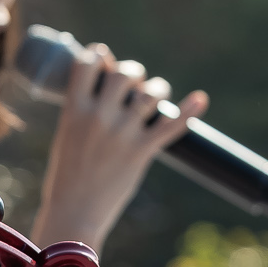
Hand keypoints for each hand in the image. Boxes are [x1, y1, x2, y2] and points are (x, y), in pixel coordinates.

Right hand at [35, 41, 207, 244]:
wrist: (74, 211)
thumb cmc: (66, 176)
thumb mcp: (66, 136)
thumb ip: (83, 113)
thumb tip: (104, 92)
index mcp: (73, 110)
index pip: (86, 63)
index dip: (98, 55)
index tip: (104, 59)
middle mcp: (98, 116)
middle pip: (124, 74)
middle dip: (133, 73)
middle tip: (134, 85)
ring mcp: (122, 132)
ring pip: (150, 94)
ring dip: (157, 89)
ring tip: (156, 96)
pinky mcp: (141, 151)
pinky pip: (172, 125)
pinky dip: (190, 110)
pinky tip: (201, 99)